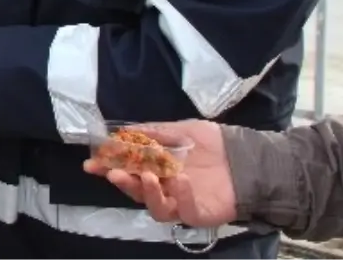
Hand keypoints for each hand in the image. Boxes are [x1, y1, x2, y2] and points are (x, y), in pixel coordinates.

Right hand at [83, 120, 237, 227]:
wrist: (250, 158)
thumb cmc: (216, 144)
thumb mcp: (183, 130)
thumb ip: (155, 131)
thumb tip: (124, 130)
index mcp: (158, 167)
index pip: (128, 168)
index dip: (109, 166)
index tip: (91, 163)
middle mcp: (165, 187)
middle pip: (136, 190)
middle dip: (122, 182)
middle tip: (114, 172)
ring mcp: (182, 202)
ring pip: (156, 207)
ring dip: (147, 193)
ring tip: (149, 177)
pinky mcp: (200, 213)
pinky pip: (185, 211)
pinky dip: (181, 197)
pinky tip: (182, 180)